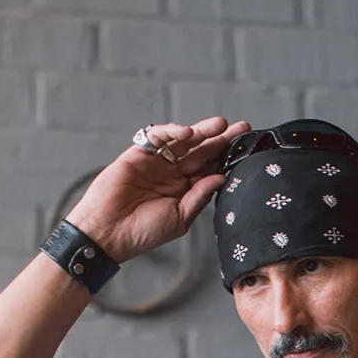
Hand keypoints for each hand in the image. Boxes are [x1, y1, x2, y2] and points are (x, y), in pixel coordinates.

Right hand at [63, 117, 251, 263]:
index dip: (226, 158)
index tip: (247, 149)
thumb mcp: (181, 217)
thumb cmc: (144, 232)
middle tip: (242, 127)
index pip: (210, 169)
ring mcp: (156, 163)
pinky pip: (157, 137)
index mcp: (184, 191)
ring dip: (202, 131)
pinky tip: (187, 133)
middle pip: (201, 151)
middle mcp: (172, 175)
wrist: (110, 232)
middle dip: (221, 139)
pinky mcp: (138, 154)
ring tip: (221, 125)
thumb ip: (200, 196)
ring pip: (183, 141)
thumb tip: (222, 177)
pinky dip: (171, 132)